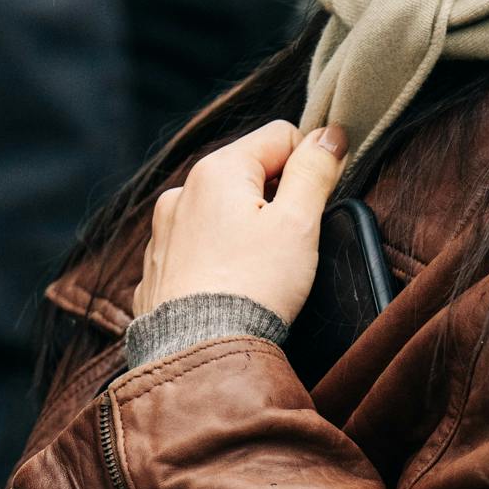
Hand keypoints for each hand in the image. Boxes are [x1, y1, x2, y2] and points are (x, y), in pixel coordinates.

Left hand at [134, 120, 348, 324]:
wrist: (199, 352)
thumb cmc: (254, 287)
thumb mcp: (299, 224)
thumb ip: (315, 172)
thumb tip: (330, 136)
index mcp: (218, 170)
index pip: (281, 137)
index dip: (310, 165)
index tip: (318, 204)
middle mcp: (182, 191)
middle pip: (248, 174)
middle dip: (276, 201)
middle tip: (290, 246)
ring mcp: (164, 230)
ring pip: (221, 212)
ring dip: (244, 229)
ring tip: (257, 272)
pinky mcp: (157, 267)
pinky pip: (197, 247)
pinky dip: (216, 259)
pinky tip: (229, 287)